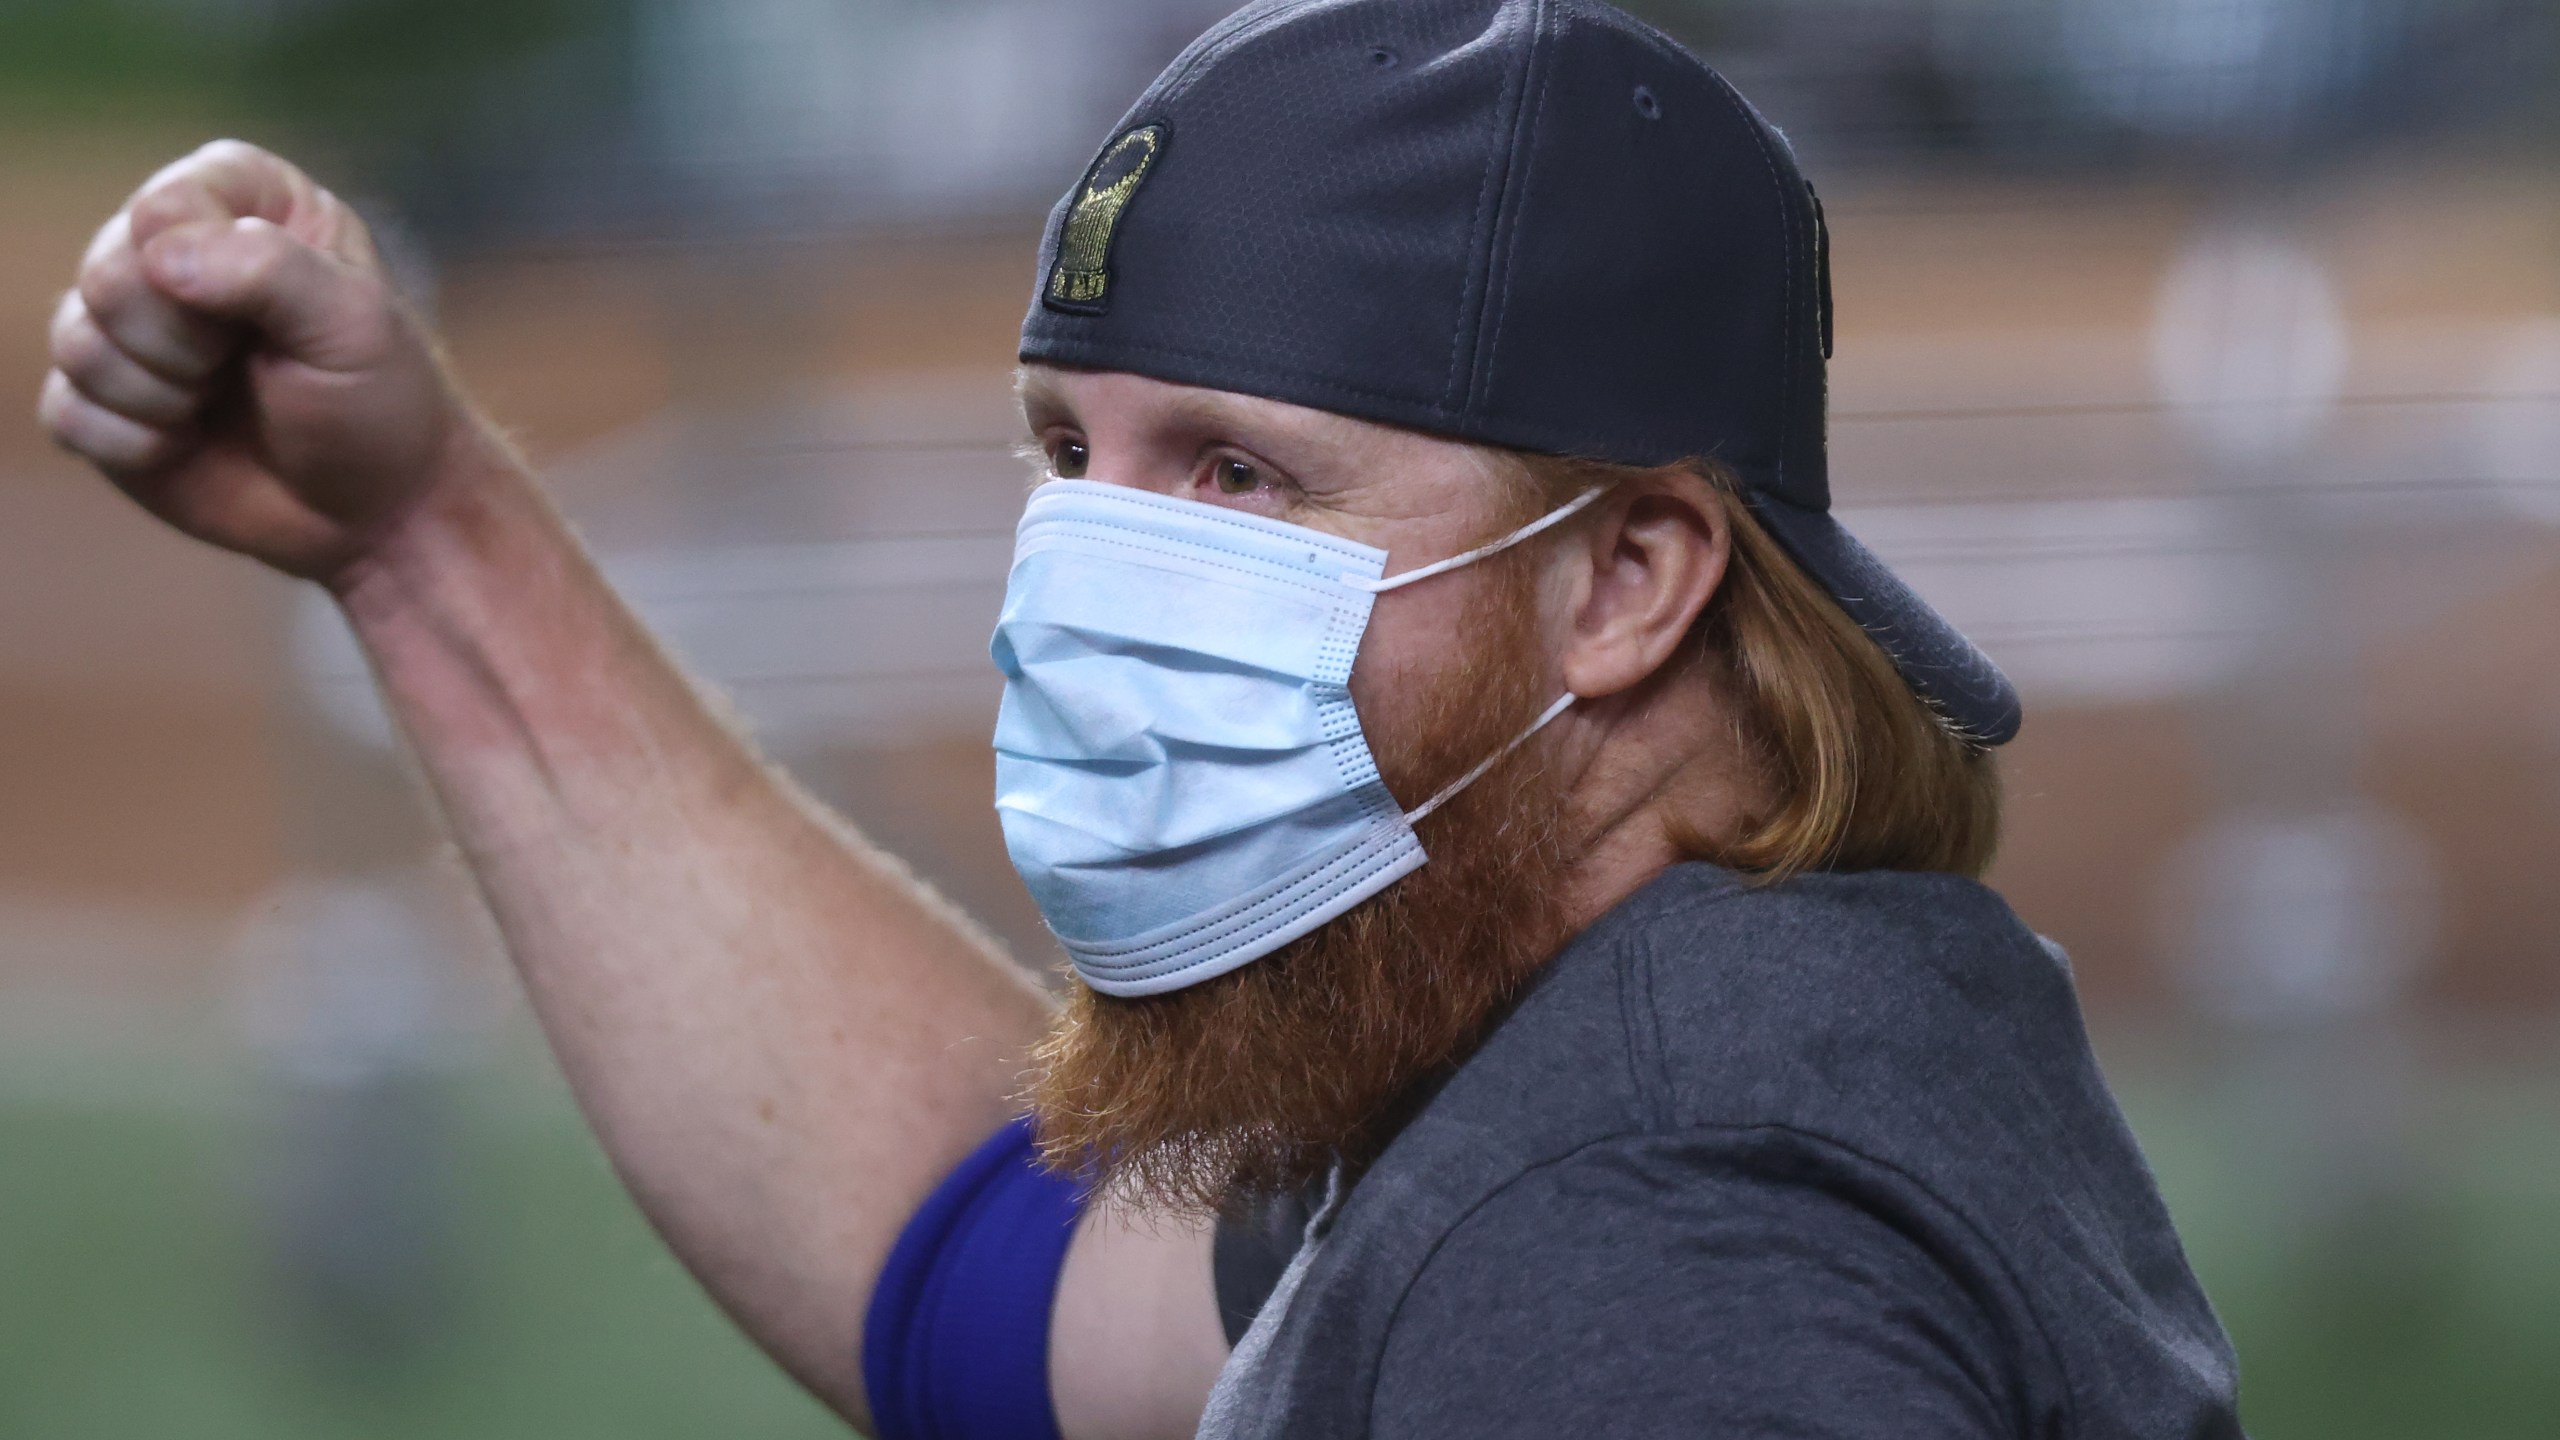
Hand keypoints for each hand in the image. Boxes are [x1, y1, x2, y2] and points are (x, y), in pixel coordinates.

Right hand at [38, 139, 478, 584]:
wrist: (371, 510)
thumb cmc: (377, 404)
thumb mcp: (354, 326)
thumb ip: (269, 269)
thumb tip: (160, 258)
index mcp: (243, 196)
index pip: (167, 206)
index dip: (201, 273)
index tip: (264, 321)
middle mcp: (173, 246)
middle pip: (108, 274)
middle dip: (180, 344)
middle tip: (241, 369)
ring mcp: (129, 324)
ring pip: (77, 342)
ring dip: (159, 396)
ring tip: (219, 403)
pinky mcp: (100, 398)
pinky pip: (66, 411)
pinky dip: (132, 443)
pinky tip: (185, 443)